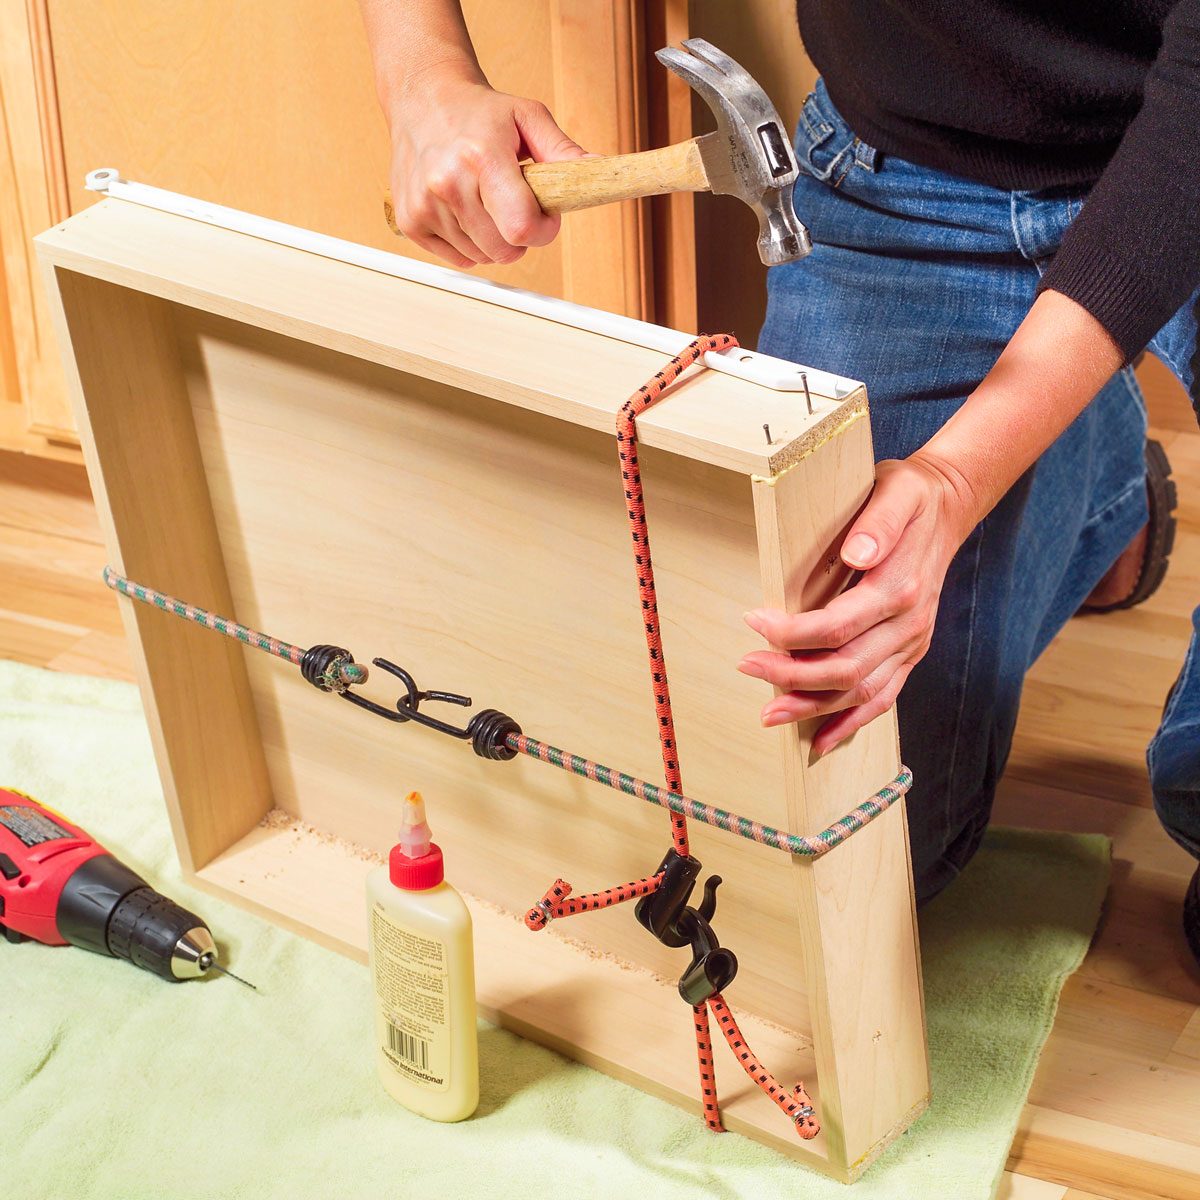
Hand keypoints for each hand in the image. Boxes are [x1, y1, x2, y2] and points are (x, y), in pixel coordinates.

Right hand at [386, 64, 586, 267]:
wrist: (422, 99)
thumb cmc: (479, 112)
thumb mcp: (528, 118)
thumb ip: (563, 152)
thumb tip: (597, 173)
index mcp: (481, 158)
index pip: (522, 228)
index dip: (543, 230)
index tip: (545, 216)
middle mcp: (446, 183)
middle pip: (504, 251)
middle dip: (520, 236)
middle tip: (516, 206)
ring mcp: (424, 205)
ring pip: (483, 257)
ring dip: (494, 239)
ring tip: (487, 201)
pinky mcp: (410, 221)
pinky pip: (459, 258)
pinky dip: (470, 243)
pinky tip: (466, 210)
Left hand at [738, 452, 976, 756]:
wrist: (948, 508)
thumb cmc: (910, 497)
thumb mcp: (897, 490)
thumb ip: (878, 523)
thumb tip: (856, 553)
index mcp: (899, 588)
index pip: (838, 625)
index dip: (792, 632)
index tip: (752, 622)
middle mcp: (909, 624)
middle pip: (845, 668)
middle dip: (792, 676)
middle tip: (747, 667)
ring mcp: (911, 643)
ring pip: (860, 692)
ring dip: (812, 707)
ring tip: (769, 714)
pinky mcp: (909, 653)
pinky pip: (882, 698)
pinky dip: (849, 723)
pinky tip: (819, 740)